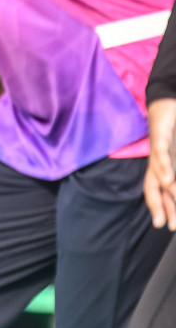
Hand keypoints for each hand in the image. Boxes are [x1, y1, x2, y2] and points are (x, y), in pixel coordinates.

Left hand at [147, 98, 175, 228]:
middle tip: (165, 226)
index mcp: (161, 164)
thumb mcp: (175, 155)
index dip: (160, 207)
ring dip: (164, 191)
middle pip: (153, 186)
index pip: (157, 189)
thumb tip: (173, 186)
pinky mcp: (160, 133)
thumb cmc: (172, 130)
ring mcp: (156, 147)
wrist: (167, 101)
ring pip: (158, 173)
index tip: (164, 226)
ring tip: (168, 209)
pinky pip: (160, 151)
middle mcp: (156, 159)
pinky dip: (163, 165)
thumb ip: (175, 175)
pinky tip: (167, 178)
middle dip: (159, 206)